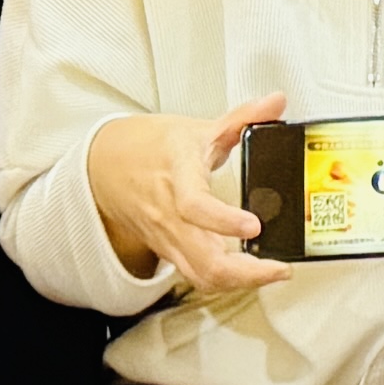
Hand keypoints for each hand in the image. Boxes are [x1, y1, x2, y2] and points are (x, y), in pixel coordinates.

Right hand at [87, 91, 292, 294]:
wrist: (106, 167)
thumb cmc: (150, 147)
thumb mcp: (196, 127)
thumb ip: (241, 117)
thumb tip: (276, 101)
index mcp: (177, 177)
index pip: (195, 205)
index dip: (224, 220)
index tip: (254, 225)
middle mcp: (170, 215)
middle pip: (203, 260)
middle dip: (243, 273)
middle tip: (277, 267)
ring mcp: (168, 238)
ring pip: (200, 275)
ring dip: (238, 282)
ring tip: (271, 273)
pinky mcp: (168, 251)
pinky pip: (195, 276)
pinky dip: (223, 280)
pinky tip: (248, 273)